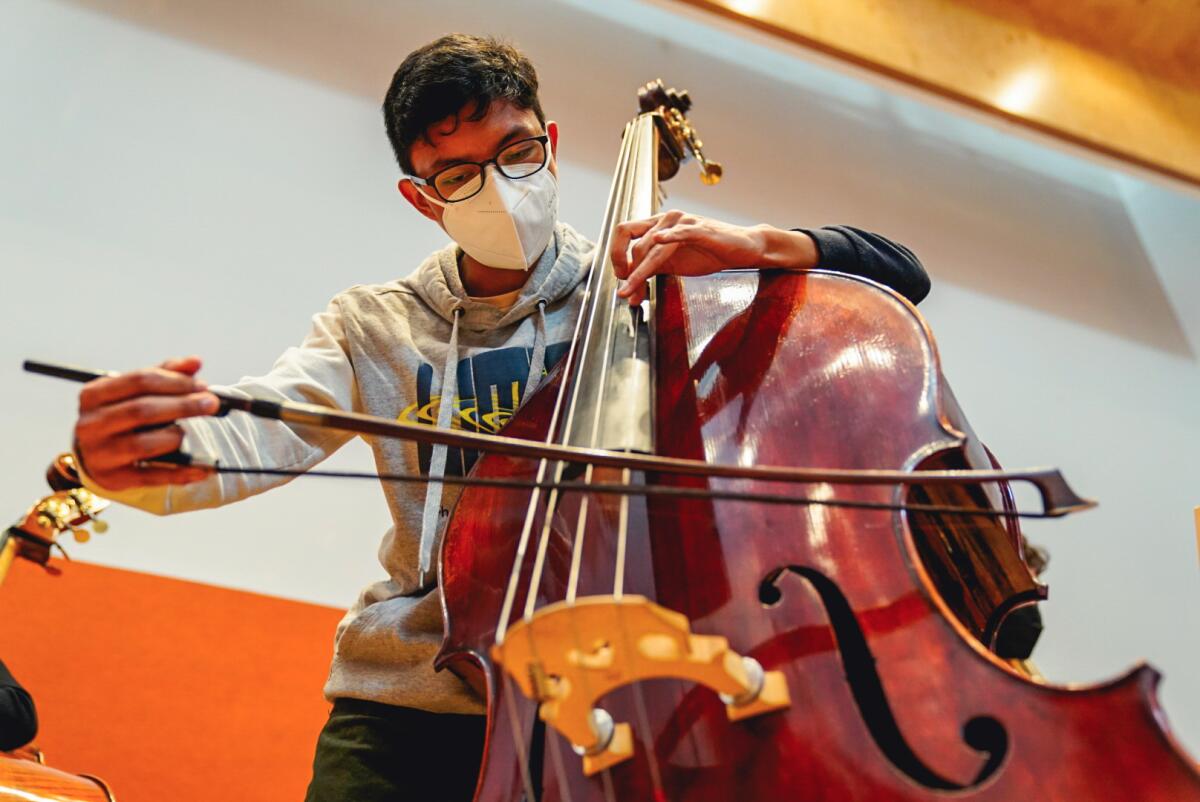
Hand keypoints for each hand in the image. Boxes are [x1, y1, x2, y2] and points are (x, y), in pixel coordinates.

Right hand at [74, 356, 219, 490]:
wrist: (97, 454)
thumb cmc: (122, 415)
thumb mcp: (136, 390)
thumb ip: (166, 374)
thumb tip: (195, 362)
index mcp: (94, 395)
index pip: (140, 381)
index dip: (175, 381)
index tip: (202, 385)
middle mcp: (90, 424)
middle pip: (141, 410)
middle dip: (182, 405)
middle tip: (211, 404)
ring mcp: (99, 454)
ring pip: (143, 444)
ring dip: (175, 435)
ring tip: (188, 432)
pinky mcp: (113, 478)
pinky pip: (152, 477)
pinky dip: (181, 473)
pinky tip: (204, 468)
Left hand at [609, 211, 817, 304]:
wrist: (741, 249)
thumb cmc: (708, 253)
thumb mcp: (673, 263)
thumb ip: (651, 268)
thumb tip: (630, 286)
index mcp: (656, 224)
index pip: (624, 232)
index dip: (615, 255)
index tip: (619, 277)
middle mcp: (666, 219)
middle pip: (635, 242)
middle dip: (628, 270)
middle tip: (627, 290)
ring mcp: (682, 222)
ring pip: (652, 246)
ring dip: (640, 272)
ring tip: (634, 292)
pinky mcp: (699, 228)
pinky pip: (680, 232)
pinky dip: (667, 236)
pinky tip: (658, 240)